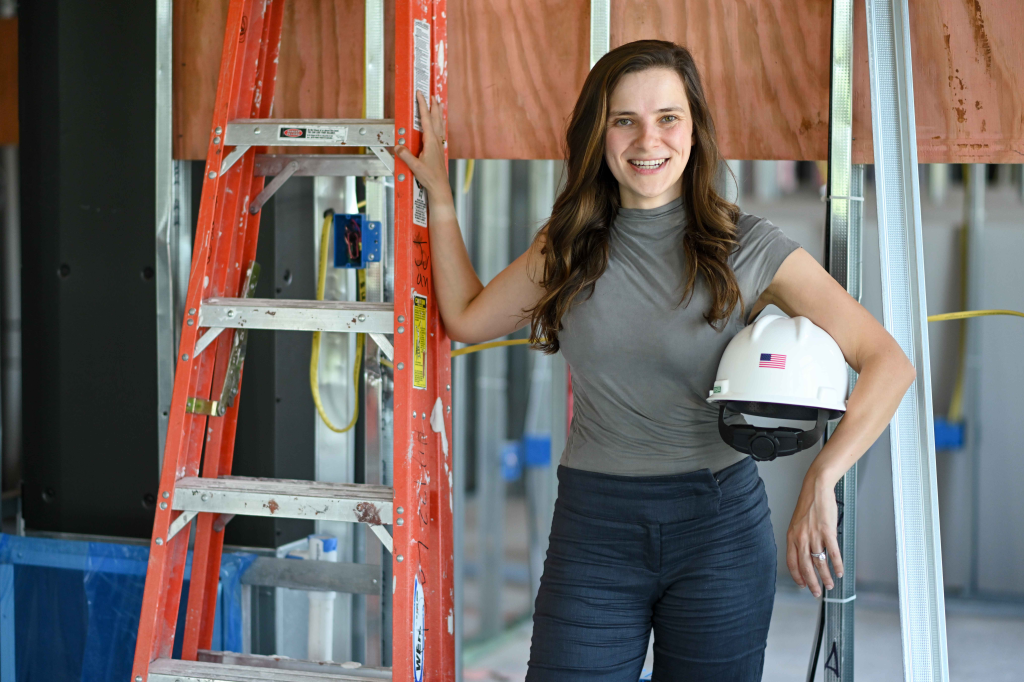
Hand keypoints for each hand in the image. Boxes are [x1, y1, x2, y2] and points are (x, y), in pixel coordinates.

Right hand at [395, 91, 450, 198]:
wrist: (439, 186)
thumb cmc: (429, 177)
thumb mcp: (415, 166)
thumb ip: (406, 155)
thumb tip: (398, 146)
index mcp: (430, 141)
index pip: (425, 119)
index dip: (422, 105)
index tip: (420, 94)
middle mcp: (436, 140)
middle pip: (435, 118)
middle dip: (433, 105)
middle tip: (432, 94)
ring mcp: (439, 144)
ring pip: (439, 123)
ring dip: (438, 112)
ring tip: (439, 103)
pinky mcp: (439, 149)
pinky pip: (440, 131)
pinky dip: (439, 122)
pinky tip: (439, 123)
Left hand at [786, 473, 843, 597]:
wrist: (816, 488)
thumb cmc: (808, 504)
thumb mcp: (797, 523)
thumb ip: (798, 539)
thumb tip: (804, 554)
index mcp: (792, 536)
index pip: (792, 562)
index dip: (797, 576)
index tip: (802, 585)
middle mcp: (801, 537)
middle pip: (805, 566)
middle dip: (812, 583)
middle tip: (816, 592)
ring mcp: (814, 535)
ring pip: (819, 563)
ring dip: (826, 577)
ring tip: (830, 585)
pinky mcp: (828, 532)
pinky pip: (833, 553)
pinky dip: (837, 565)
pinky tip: (840, 571)